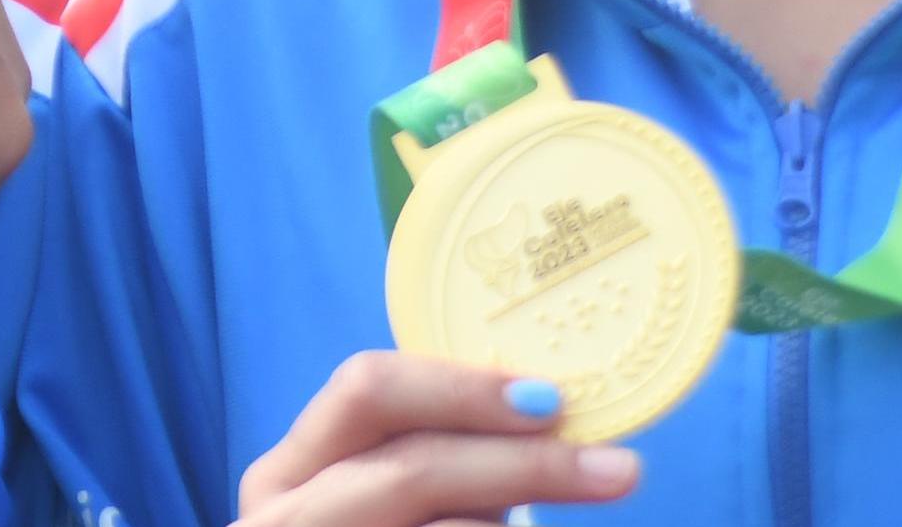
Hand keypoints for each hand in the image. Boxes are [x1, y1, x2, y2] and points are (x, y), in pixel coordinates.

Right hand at [238, 353, 641, 525]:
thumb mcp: (397, 500)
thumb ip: (448, 456)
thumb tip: (548, 412)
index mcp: (288, 475)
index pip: (367, 391)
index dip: (463, 388)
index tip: (551, 403)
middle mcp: (284, 524)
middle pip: (413, 470)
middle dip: (527, 466)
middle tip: (617, 471)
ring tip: (578, 513)